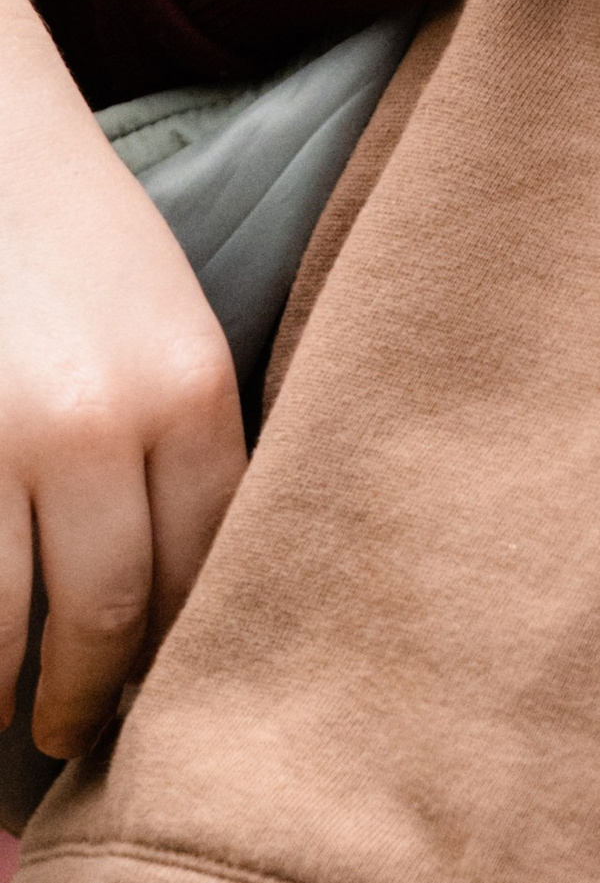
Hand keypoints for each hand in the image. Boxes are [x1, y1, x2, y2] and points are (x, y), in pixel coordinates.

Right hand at [0, 0, 244, 760]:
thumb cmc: (73, 238)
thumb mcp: (165, 322)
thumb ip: (181, 440)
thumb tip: (184, 592)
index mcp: (190, 388)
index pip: (207, 571)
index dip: (180, 653)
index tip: (158, 697)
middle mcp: (102, 424)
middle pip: (112, 619)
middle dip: (90, 697)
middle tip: (74, 735)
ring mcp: (3, 444)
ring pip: (9, 630)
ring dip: (8, 688)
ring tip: (11, 710)